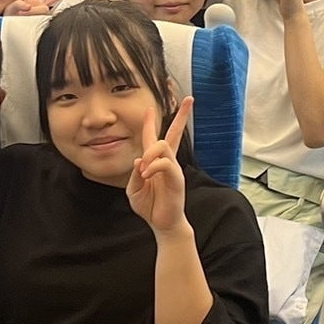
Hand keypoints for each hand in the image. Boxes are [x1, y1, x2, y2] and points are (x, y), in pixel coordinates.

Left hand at [126, 98, 193, 232]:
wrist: (162, 224)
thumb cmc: (149, 207)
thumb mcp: (134, 189)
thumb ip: (134, 174)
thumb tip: (139, 159)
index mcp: (155, 162)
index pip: (153, 138)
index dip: (149, 123)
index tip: (149, 108)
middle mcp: (167, 161)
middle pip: (174, 133)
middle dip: (182, 116)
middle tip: (190, 99)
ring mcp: (173, 169)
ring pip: (164, 145)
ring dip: (150, 154)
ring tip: (144, 170)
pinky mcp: (177, 178)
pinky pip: (166, 163)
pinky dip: (153, 166)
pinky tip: (147, 176)